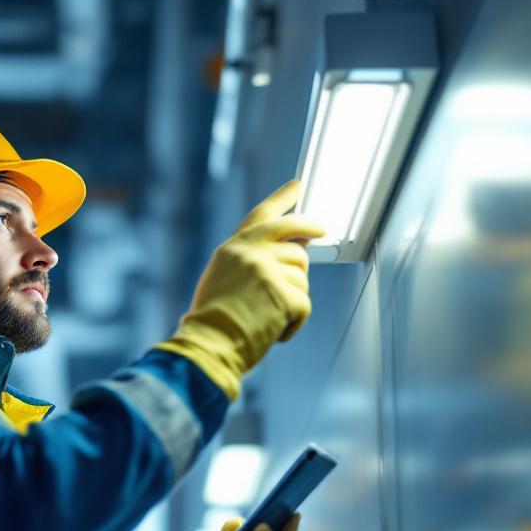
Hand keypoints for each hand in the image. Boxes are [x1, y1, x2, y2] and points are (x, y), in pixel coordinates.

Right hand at [155, 180, 325, 399]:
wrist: (209, 345)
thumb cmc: (213, 321)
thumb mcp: (223, 278)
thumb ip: (250, 260)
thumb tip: (292, 249)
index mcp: (232, 248)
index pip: (262, 215)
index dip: (282, 199)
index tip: (297, 185)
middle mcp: (250, 252)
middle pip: (294, 239)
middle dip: (310, 233)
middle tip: (321, 231)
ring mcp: (267, 269)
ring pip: (302, 275)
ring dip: (294, 298)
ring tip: (270, 315)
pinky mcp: (283, 292)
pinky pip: (304, 303)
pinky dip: (294, 323)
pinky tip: (274, 332)